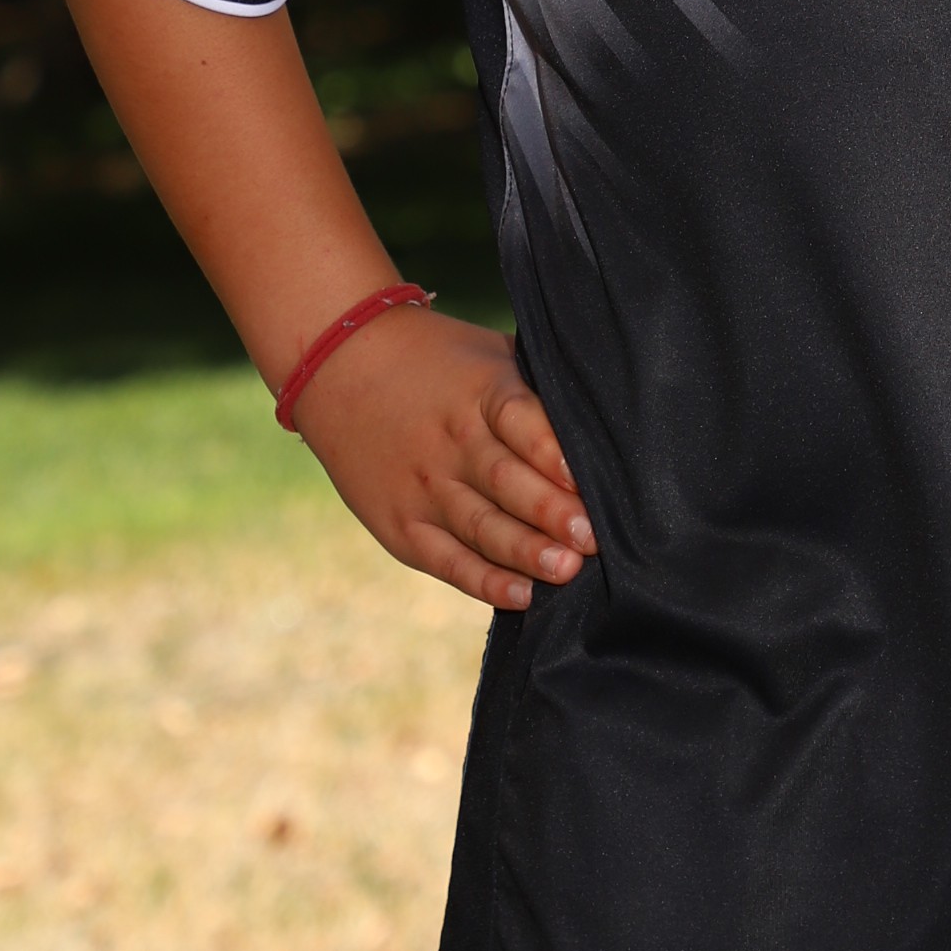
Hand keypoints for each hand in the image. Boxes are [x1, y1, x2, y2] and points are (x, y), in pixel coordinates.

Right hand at [289, 307, 594, 607]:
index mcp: (480, 394)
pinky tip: (522, 594)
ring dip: (525, 551)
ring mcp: (423, 486)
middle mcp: (451, 443)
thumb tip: (612, 421)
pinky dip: (484, 580)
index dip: (556, 454)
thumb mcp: (490, 356)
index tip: (591, 481)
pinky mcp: (401, 524)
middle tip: (592, 538)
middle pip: (505, 481)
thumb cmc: (438, 362)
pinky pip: (447, 560)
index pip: (522, 423)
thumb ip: (539, 390)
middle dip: (551, 512)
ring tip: (567, 568)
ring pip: (481, 526)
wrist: (339, 366)